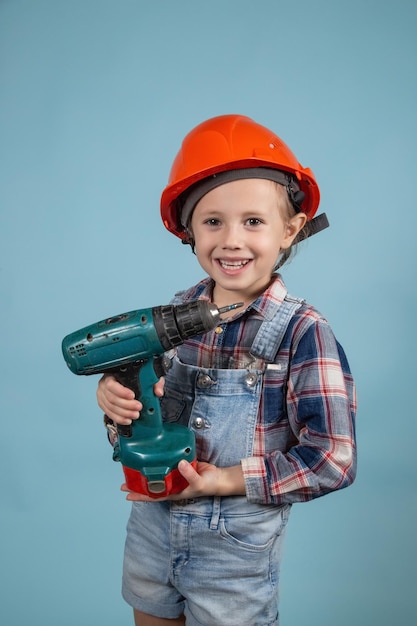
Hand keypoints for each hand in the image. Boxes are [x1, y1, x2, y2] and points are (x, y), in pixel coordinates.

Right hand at [96, 374, 164, 424]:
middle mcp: (104, 384)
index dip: (121, 392)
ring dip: (124, 413)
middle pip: (112, 398)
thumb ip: (155, 382)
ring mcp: (102, 395)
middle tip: (138, 407)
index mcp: (112, 374)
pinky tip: (128, 420)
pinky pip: (109, 413)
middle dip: (126, 405)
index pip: (111, 384)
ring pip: (110, 407)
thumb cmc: (136, 377)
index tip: (133, 396)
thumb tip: (158, 392)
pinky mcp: (103, 404)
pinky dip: (119, 418)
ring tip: (135, 415)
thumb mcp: (148, 376)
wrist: (130, 382)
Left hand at [121, 459, 245, 500]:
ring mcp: (175, 474)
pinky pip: (168, 463)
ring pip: (158, 473)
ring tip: (134, 466)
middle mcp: (172, 484)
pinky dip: (161, 460)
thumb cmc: (208, 485)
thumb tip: (180, 464)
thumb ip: (190, 474)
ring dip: (147, 470)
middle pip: (152, 484)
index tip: (127, 495)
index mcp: (174, 492)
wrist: (219, 477)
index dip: (140, 496)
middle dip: (138, 484)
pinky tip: (153, 455)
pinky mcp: (181, 465)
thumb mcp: (199, 483)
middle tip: (123, 481)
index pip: (154, 495)